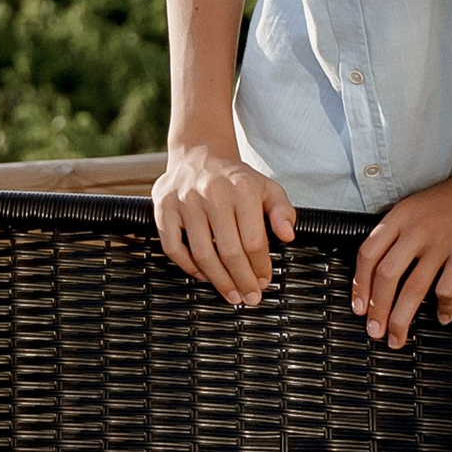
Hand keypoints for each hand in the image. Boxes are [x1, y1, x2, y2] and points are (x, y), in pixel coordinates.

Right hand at [154, 140, 297, 308]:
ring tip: (230, 294)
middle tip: (249, 297)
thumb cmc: (236, 179)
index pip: (254, 240)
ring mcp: (185, 201)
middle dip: (242, 280)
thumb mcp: (268, 188)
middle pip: (229, 251)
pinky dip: (187, 266)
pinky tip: (203, 275)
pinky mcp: (163, 207)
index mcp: (242, 188)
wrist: (200, 155)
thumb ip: (282, 211)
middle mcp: (212, 193)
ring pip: (202, 253)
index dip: (260, 267)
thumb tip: (288, 235)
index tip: (264, 282)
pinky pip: (173, 247)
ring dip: (218, 280)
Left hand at [351, 164, 451, 348]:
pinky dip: (444, 307)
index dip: (359, 284)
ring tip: (397, 338)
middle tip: (374, 331)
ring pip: (413, 288)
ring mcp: (441, 243)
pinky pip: (448, 288)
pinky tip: (443, 318)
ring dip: (401, 318)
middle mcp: (416, 230)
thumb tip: (378, 267)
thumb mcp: (415, 205)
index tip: (358, 307)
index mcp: (399, 217)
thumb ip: (396, 230)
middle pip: (387, 276)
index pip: (368, 254)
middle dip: (377, 308)